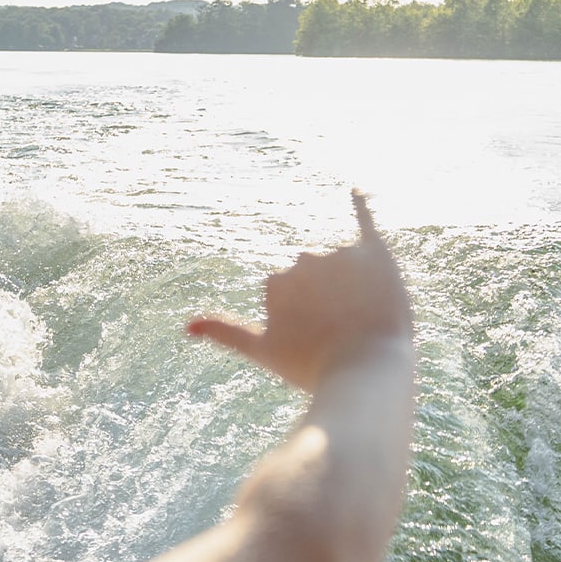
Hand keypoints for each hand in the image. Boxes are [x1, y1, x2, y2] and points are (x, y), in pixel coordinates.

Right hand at [189, 192, 412, 388]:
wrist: (366, 370)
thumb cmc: (312, 366)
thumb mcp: (263, 352)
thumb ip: (226, 333)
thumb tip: (186, 326)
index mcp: (276, 281)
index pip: (295, 297)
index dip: (310, 323)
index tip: (318, 342)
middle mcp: (304, 259)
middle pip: (319, 279)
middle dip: (331, 301)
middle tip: (346, 332)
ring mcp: (339, 255)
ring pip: (345, 267)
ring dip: (354, 288)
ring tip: (365, 319)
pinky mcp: (374, 253)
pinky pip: (365, 220)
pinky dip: (360, 205)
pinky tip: (355, 191)